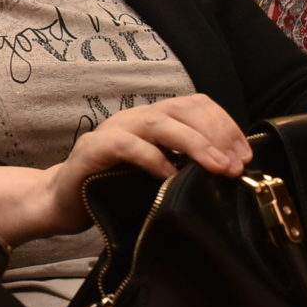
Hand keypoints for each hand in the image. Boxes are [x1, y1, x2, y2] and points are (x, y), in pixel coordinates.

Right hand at [0, 96, 251, 245]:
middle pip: (183, 109)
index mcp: (153, 119)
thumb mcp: (156, 174)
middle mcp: (135, 117)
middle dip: (217, 133)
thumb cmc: (112, 189)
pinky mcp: (93, 150)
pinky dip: (153, 159)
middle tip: (236, 164)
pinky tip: (170, 176)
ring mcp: (113, 130)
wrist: (61, 202)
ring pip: (160, 122)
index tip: (244, 154)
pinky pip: (127, 146)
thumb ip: (183, 165)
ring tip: (216, 167)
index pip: (196, 104)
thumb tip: (229, 171)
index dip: (225, 124)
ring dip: (194, 143)